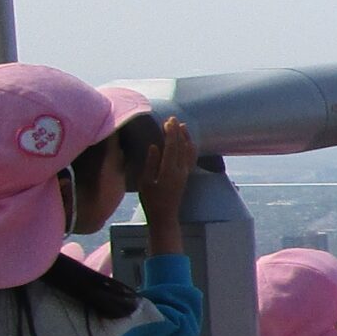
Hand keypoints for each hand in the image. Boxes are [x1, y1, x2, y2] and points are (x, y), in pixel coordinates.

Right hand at [137, 118, 195, 256]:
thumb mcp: (145, 182)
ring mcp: (185, 173)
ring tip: (182, 126)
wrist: (165, 216)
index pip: (172, 147)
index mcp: (169, 171)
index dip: (171, 133)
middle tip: (173, 119)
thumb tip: (154, 146)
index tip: (167, 121)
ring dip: (186, 138)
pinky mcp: (186, 176)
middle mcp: (181, 170)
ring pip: (189, 152)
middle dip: (178, 132)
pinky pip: (191, 158)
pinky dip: (190, 148)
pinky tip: (188, 142)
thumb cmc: (151, 200)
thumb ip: (150, 163)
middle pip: (182, 146)